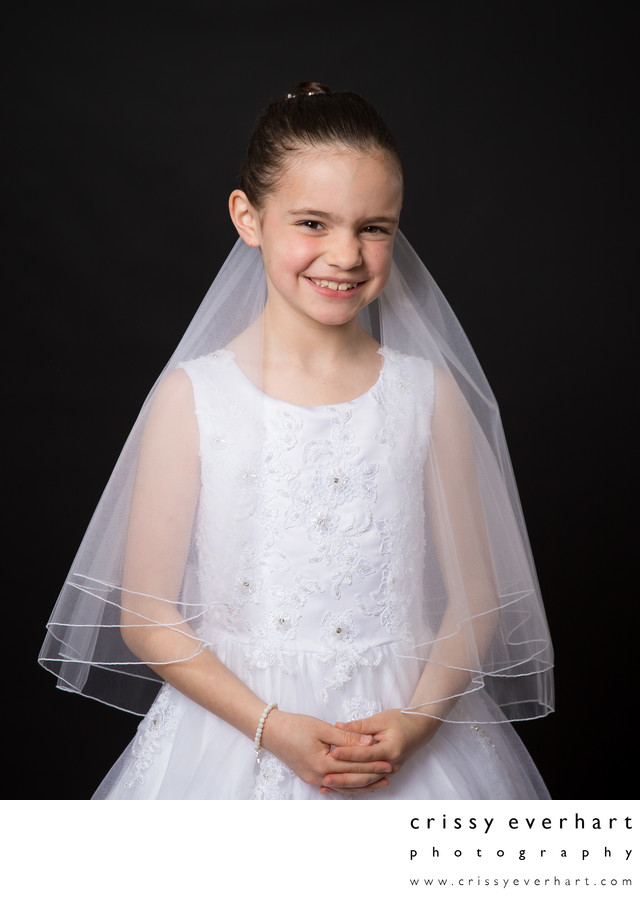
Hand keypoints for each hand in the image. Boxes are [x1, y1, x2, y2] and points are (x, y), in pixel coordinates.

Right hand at [261, 710, 392, 790]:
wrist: (270, 731)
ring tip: (379, 781)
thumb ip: (346, 737)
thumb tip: (369, 742)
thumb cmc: (295, 726)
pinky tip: (357, 782)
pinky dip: (348, 783)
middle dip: (371, 776)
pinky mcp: (310, 777)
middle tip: (389, 772)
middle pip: (351, 779)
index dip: (372, 764)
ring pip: (343, 785)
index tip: (388, 761)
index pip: (353, 766)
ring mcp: (313, 779)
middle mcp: (318, 777)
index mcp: (322, 764)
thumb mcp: (322, 728)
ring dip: (362, 783)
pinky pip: (334, 783)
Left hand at [320, 709, 439, 794]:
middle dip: (344, 777)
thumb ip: (359, 725)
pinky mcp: (385, 774)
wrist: (420, 728)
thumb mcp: (380, 719)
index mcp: (391, 749)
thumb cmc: (401, 720)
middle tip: (325, 778)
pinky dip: (354, 785)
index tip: (333, 753)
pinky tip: (339, 787)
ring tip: (328, 786)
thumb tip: (338, 726)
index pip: (366, 755)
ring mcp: (389, 772)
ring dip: (346, 785)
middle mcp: (391, 765)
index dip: (349, 754)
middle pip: (364, 774)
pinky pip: (368, 782)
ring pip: (365, 782)